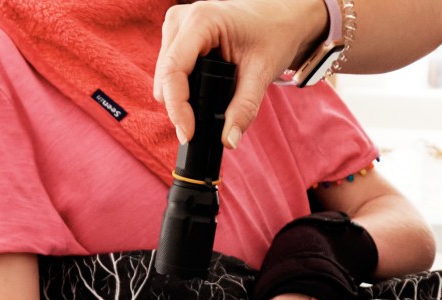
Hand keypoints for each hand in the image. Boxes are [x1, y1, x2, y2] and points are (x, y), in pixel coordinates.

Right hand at [153, 0, 327, 147]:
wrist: (277, 17)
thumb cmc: (272, 35)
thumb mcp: (262, 72)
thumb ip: (245, 108)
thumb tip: (228, 140)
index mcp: (202, 20)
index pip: (174, 70)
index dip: (177, 107)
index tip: (188, 134)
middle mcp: (182, 20)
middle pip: (165, 77)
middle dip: (178, 108)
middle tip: (198, 129)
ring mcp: (176, 28)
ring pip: (164, 78)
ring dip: (179, 100)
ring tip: (203, 110)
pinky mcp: (176, 38)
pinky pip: (169, 74)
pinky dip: (181, 91)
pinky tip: (199, 97)